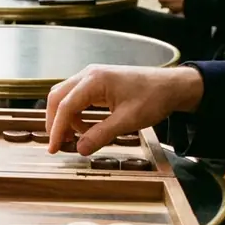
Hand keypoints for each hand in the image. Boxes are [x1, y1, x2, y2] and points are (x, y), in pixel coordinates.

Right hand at [45, 65, 204, 154]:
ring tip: (76, 139)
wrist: (171, 86)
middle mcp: (88, 75)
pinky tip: (86, 129)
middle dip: (55, 122)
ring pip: (65, 97)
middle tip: (58, 145)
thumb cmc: (152, 99)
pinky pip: (77, 98)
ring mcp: (91, 77)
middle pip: (57, 97)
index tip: (53, 148)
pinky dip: (76, 114)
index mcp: (94, 80)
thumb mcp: (128, 121)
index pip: (65, 105)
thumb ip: (101, 134)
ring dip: (65, 119)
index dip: (56, 129)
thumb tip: (79, 149)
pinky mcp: (97, 83)